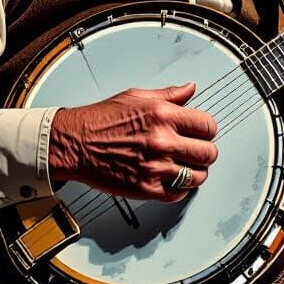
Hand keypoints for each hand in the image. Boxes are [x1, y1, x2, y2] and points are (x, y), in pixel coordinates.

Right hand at [48, 82, 217, 202]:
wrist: (75, 143)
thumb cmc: (101, 120)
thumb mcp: (137, 96)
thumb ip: (169, 94)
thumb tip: (190, 88)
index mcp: (163, 115)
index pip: (207, 126)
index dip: (207, 129)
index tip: (203, 132)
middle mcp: (162, 141)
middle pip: (208, 153)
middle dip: (205, 151)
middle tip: (197, 150)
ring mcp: (155, 167)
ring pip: (197, 176)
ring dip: (195, 172)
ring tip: (186, 166)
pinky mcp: (145, 188)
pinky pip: (178, 194)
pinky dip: (179, 188)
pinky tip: (172, 179)